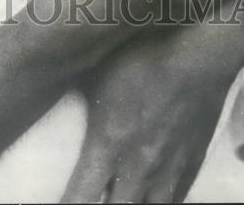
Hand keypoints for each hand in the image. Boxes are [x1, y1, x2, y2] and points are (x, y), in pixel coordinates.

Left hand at [63, 23, 243, 203]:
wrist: (199, 53)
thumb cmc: (144, 53)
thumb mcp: (96, 69)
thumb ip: (73, 93)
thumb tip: (44, 87)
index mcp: (106, 145)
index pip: (79, 200)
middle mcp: (136, 167)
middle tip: (89, 201)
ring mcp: (167, 170)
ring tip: (121, 197)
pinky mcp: (191, 165)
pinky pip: (175, 201)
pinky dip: (159, 203)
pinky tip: (150, 198)